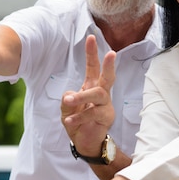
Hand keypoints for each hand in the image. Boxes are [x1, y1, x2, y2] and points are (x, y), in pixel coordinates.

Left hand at [61, 35, 115, 155]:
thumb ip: (67, 100)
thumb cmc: (77, 121)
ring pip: (98, 94)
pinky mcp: (105, 117)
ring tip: (70, 100)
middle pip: (107, 77)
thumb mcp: (66, 109)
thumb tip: (71, 95)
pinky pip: (92, 114)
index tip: (90, 37)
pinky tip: (69, 120)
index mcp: (91, 86)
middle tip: (111, 53)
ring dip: (83, 96)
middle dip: (109, 65)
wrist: (85, 142)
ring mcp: (105, 105)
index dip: (91, 53)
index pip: (92, 67)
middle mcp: (101, 94)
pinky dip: (78, 117)